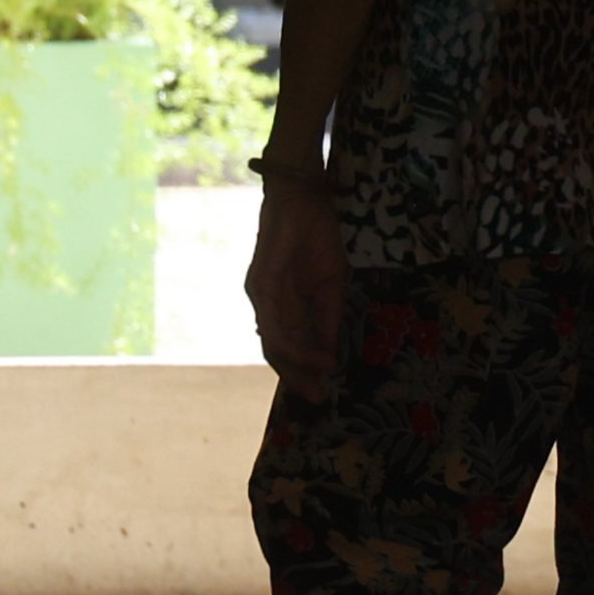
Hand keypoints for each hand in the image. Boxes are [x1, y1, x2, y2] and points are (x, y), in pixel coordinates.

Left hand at [246, 172, 347, 388]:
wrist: (304, 196)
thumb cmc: (317, 235)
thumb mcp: (332, 284)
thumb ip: (328, 319)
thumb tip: (330, 355)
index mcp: (283, 305)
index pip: (287, 346)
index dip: (303, 371)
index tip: (323, 393)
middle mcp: (266, 303)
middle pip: (276, 350)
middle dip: (298, 376)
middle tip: (318, 398)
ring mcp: (261, 294)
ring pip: (274, 340)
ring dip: (297, 364)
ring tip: (319, 380)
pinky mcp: (262, 282)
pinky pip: (273, 320)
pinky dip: (292, 341)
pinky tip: (310, 355)